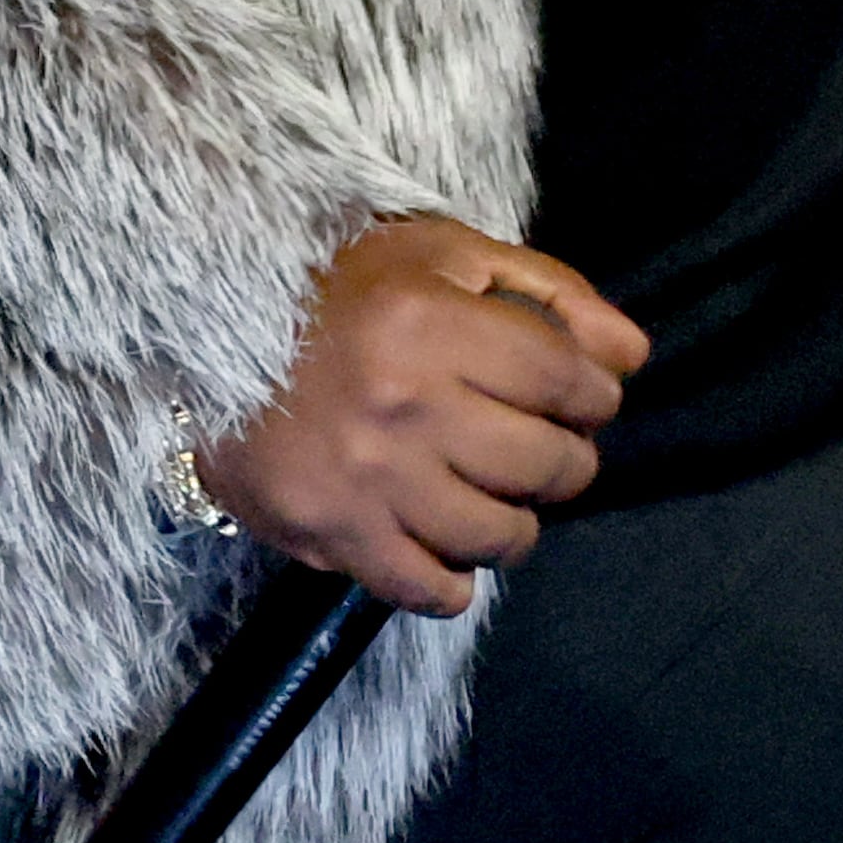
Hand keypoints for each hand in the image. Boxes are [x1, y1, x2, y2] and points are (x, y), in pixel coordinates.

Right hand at [195, 212, 648, 615]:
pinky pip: (426, 589)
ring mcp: (369, 480)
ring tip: (499, 499)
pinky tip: (448, 550)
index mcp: (431, 324)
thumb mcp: (442, 253)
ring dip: (517, 524)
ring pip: (498, 536)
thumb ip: (547, 292)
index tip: (583, 399)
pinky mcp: (332, 534)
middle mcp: (405, 407)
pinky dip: (453, 581)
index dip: (594, 396)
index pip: (566, 381)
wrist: (209, 334)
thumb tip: (633, 354)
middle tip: (544, 449)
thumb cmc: (337, 286)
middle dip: (566, 460)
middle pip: (546, 464)